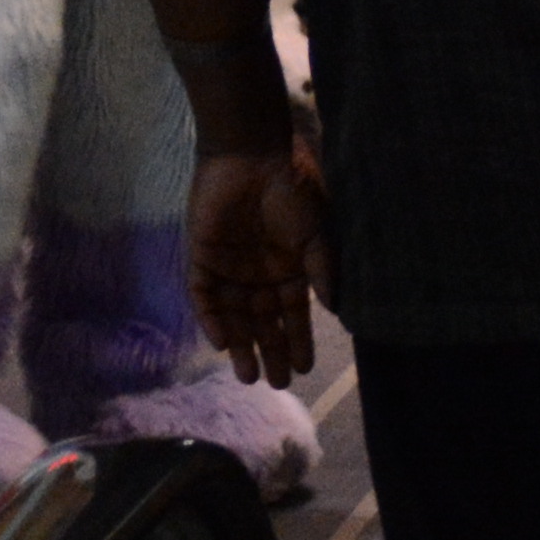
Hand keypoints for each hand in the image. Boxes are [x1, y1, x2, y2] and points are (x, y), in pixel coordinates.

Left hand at [183, 139, 329, 386]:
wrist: (251, 156)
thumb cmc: (290, 190)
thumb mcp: (316, 233)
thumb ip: (323, 270)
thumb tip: (336, 311)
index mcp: (287, 269)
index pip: (292, 314)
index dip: (298, 341)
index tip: (304, 368)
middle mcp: (258, 274)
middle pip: (263, 322)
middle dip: (270, 351)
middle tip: (276, 383)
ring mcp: (229, 267)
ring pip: (234, 316)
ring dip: (240, 345)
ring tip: (249, 376)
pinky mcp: (203, 256)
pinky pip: (204, 295)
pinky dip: (211, 319)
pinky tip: (221, 343)